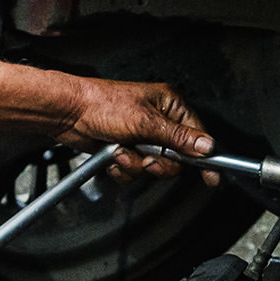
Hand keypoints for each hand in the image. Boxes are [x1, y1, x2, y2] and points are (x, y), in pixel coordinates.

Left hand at [58, 77, 220, 185]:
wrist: (68, 113)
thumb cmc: (101, 104)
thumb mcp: (146, 122)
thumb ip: (179, 138)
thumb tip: (206, 145)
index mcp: (169, 105)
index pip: (197, 135)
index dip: (203, 157)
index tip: (211, 176)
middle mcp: (158, 120)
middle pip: (176, 157)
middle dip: (157, 162)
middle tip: (146, 156)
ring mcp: (141, 136)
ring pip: (153, 166)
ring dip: (136, 164)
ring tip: (122, 150)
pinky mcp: (126, 148)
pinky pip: (135, 170)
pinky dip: (123, 167)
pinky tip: (113, 154)